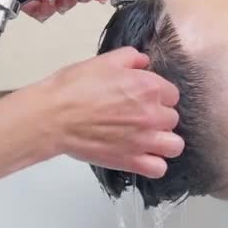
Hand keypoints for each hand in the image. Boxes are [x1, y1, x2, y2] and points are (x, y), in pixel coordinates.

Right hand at [21, 47, 183, 177]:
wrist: (53, 116)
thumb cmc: (74, 88)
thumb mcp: (104, 61)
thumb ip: (130, 58)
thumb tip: (144, 61)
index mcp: (149, 87)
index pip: (172, 94)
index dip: (158, 96)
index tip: (144, 99)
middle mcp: (152, 114)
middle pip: (173, 119)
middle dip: (159, 118)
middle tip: (140, 118)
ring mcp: (144, 140)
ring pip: (174, 146)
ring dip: (164, 142)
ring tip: (148, 139)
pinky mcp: (131, 161)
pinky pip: (159, 168)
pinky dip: (154, 164)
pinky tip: (142, 157)